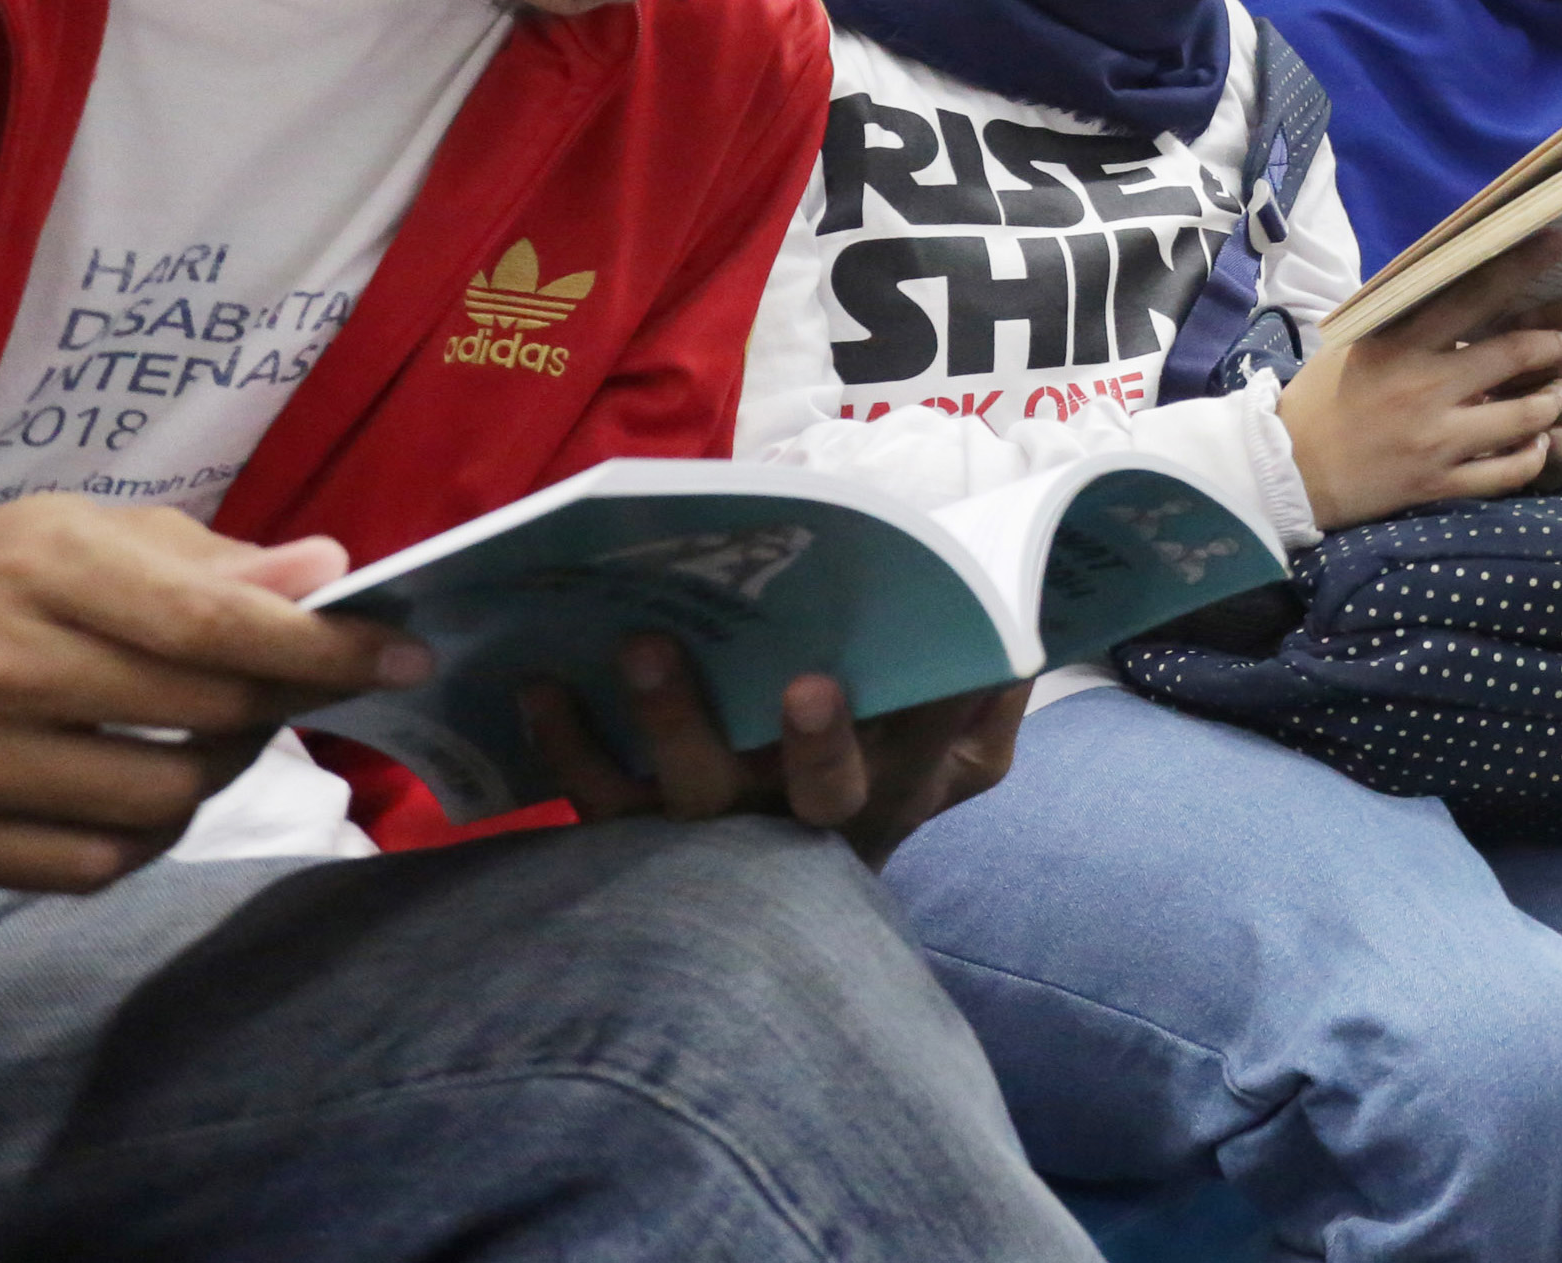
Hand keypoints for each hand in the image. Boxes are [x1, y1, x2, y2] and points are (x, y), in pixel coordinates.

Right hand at [0, 497, 424, 892]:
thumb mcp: (82, 536)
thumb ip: (207, 560)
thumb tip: (328, 572)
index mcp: (36, 566)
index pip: (214, 622)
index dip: (324, 647)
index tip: (404, 656)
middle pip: (207, 712)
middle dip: (284, 701)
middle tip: (298, 685)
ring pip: (166, 800)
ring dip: (222, 771)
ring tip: (217, 734)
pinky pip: (101, 863)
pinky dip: (150, 832)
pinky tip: (144, 786)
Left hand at [523, 640, 1025, 868]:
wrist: (765, 923)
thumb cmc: (868, 790)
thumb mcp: (951, 764)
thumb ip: (986, 704)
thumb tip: (1017, 637)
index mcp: (900, 788)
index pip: (943, 746)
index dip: (955, 704)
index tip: (964, 652)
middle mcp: (810, 824)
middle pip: (824, 797)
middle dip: (821, 746)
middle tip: (809, 684)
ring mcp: (718, 837)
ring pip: (695, 794)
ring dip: (673, 718)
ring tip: (646, 644)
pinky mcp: (633, 841)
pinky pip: (593, 798)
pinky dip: (564, 742)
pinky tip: (544, 682)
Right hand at [1281, 237, 1561, 526]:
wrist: (1286, 471)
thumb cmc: (1324, 398)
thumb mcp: (1357, 344)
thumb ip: (1406, 316)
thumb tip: (1455, 275)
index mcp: (1399, 343)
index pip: (1471, 294)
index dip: (1521, 268)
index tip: (1557, 243)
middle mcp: (1423, 387)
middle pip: (1515, 353)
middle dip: (1557, 343)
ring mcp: (1434, 440)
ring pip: (1525, 416)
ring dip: (1551, 401)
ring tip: (1555, 394)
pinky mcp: (1437, 484)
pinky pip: (1508, 472)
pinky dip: (1533, 456)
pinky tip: (1536, 444)